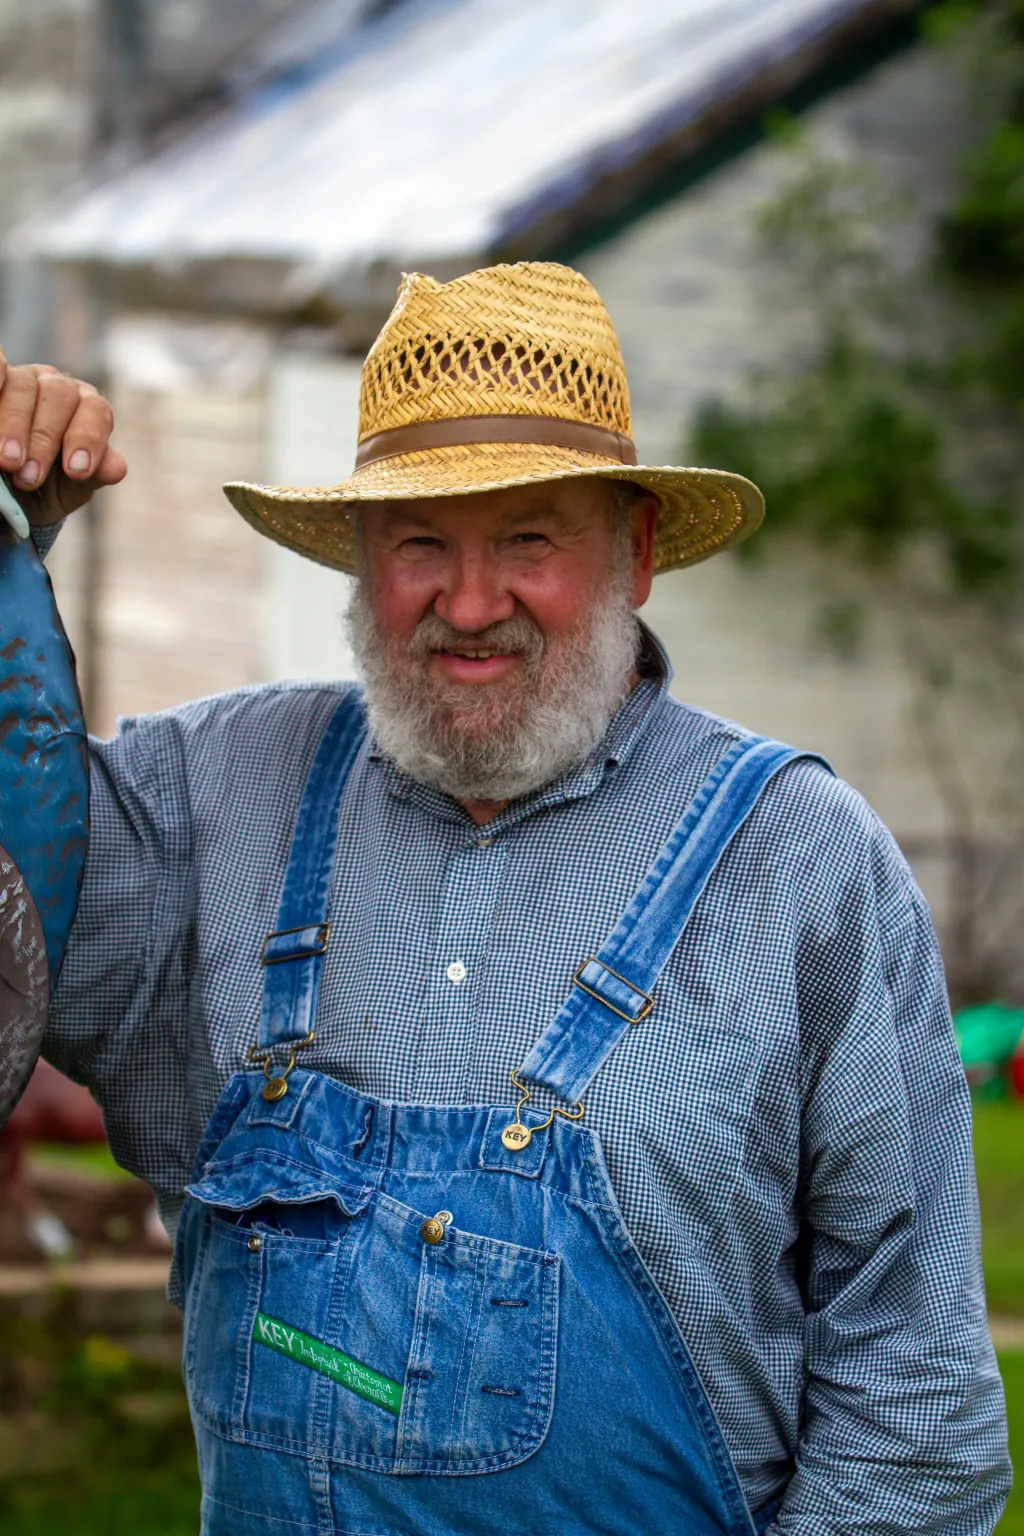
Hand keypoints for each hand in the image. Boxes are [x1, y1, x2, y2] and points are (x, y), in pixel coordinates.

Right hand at [0, 348, 125, 526]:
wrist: (10, 492)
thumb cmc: (44, 488)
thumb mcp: (68, 490)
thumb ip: (92, 477)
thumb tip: (116, 468)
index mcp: (87, 408)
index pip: (96, 410)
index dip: (87, 438)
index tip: (76, 471)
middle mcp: (57, 386)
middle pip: (59, 395)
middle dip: (44, 439)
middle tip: (29, 477)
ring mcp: (22, 377)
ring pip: (22, 385)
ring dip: (14, 424)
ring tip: (7, 462)